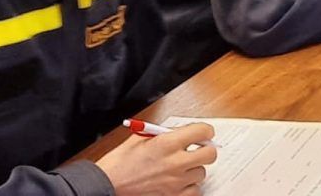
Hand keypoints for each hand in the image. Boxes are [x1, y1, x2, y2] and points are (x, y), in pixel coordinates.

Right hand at [96, 123, 217, 195]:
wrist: (110, 183)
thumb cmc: (121, 161)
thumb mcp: (140, 137)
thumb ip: (163, 133)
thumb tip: (180, 131)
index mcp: (167, 143)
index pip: (202, 132)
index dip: (205, 130)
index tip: (203, 132)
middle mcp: (176, 162)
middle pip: (210, 154)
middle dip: (205, 148)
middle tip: (197, 148)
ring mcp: (177, 182)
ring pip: (202, 173)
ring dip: (194, 168)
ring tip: (180, 166)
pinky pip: (195, 189)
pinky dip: (189, 185)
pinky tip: (178, 180)